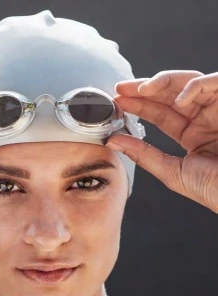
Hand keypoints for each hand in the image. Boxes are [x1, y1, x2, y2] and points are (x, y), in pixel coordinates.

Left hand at [107, 70, 217, 212]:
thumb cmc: (215, 188)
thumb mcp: (173, 172)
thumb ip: (144, 155)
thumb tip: (113, 141)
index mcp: (192, 135)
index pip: (160, 114)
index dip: (139, 105)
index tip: (117, 101)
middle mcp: (205, 118)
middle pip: (171, 94)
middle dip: (145, 89)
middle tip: (121, 89)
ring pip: (190, 82)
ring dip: (164, 82)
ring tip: (141, 90)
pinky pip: (215, 83)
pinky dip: (195, 87)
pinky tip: (179, 100)